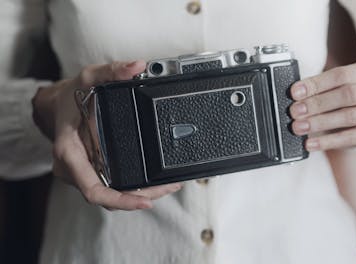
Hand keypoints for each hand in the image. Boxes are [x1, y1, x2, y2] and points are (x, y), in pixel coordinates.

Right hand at [32, 61, 181, 209]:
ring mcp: (84, 173)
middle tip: (169, 188)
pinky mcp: (93, 171)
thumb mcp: (88, 77)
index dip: (120, 200)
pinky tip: (155, 183)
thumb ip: (112, 70)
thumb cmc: (71, 95)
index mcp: (70, 153)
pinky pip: (112, 186)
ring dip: (140, 195)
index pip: (93, 189)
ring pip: (112, 195)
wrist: (58, 104)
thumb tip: (138, 66)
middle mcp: (75, 169)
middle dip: (139, 198)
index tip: (144, 201)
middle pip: (108, 197)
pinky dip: (133, 188)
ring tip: (169, 186)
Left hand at [290, 60, 355, 150]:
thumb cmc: (349, 94)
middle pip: (348, 95)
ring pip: (350, 116)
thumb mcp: (339, 83)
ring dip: (320, 123)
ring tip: (299, 127)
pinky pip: (352, 138)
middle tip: (295, 111)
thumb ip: (321, 86)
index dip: (317, 84)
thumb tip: (296, 94)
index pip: (342, 75)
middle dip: (318, 103)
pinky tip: (311, 144)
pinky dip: (328, 142)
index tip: (295, 92)